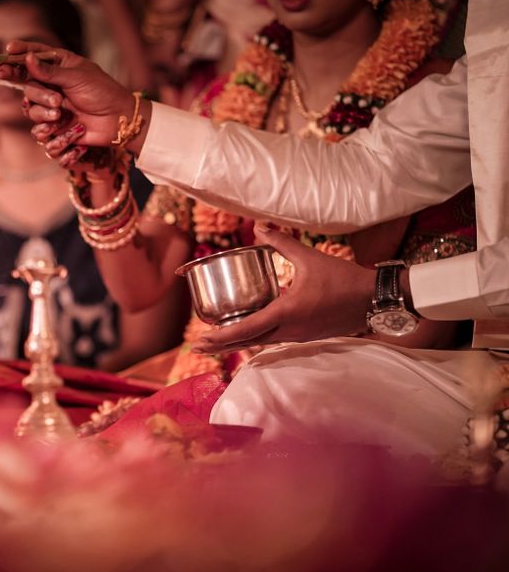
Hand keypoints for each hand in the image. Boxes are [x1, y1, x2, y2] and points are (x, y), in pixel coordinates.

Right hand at [0, 41, 142, 150]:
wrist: (118, 121)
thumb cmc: (102, 93)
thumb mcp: (76, 77)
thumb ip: (49, 71)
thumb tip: (27, 58)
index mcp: (58, 66)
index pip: (32, 57)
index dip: (17, 55)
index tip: (6, 52)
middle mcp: (51, 85)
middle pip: (26, 86)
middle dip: (38, 95)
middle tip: (57, 101)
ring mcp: (51, 107)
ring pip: (29, 110)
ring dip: (44, 114)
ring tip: (63, 116)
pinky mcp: (54, 127)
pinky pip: (39, 132)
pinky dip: (52, 132)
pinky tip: (70, 130)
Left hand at [194, 224, 376, 353]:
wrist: (374, 299)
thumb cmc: (344, 279)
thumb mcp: (310, 258)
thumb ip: (281, 243)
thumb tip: (258, 226)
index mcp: (287, 313)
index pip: (247, 328)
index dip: (222, 335)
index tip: (202, 338)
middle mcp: (290, 330)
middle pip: (248, 342)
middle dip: (221, 345)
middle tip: (198, 345)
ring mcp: (298, 336)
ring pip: (261, 343)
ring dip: (237, 343)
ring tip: (216, 342)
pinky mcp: (306, 336)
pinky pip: (274, 340)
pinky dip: (256, 339)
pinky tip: (247, 335)